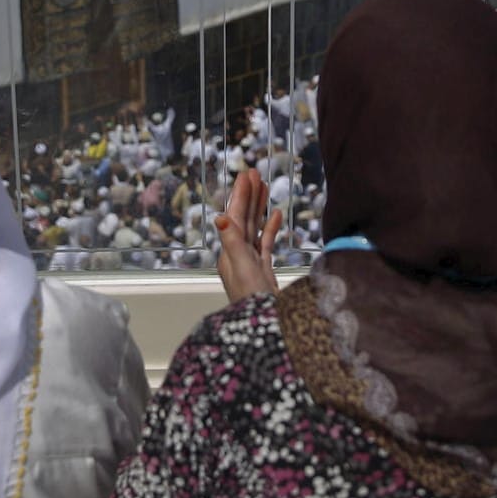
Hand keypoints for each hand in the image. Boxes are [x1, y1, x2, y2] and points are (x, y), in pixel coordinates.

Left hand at [216, 169, 280, 303]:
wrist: (264, 324)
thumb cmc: (251, 300)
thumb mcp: (242, 268)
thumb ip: (232, 242)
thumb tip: (220, 218)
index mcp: (230, 251)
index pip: (235, 216)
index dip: (241, 195)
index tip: (246, 175)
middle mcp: (237, 253)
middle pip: (244, 218)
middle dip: (249, 195)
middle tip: (254, 172)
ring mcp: (250, 260)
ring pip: (254, 227)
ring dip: (259, 206)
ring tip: (264, 186)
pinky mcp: (263, 268)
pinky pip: (265, 242)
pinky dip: (269, 227)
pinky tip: (276, 214)